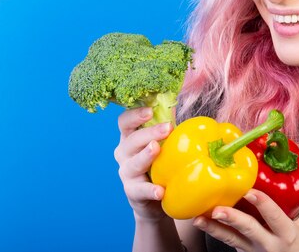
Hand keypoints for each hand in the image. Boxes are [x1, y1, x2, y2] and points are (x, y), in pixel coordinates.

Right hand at [113, 106, 173, 221]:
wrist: (153, 197)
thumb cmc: (159, 162)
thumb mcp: (162, 142)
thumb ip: (165, 123)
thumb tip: (175, 100)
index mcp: (130, 138)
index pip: (125, 122)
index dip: (135, 114)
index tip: (150, 111)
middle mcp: (124, 153)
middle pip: (130, 140)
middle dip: (149, 132)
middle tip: (168, 127)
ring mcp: (126, 173)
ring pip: (132, 163)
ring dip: (145, 156)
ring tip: (156, 149)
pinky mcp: (133, 192)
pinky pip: (139, 190)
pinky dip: (149, 190)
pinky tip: (160, 190)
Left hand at [192, 180, 298, 251]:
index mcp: (287, 232)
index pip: (274, 216)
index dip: (263, 203)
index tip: (250, 191)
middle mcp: (269, 243)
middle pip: (249, 229)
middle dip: (233, 219)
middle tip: (217, 209)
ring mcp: (254, 250)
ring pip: (232, 239)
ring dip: (214, 228)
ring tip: (199, 218)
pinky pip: (228, 242)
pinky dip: (215, 231)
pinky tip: (202, 222)